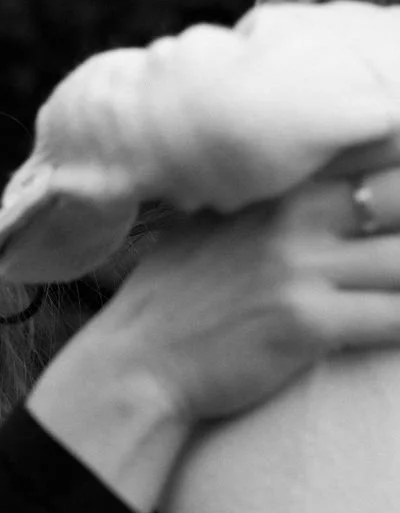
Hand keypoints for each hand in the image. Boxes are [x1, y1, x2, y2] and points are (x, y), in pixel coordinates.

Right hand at [102, 167, 399, 425]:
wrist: (139, 362)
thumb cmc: (179, 297)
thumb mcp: (217, 223)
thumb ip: (269, 200)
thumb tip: (315, 187)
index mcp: (279, 187)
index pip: (373, 150)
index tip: (396, 205)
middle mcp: (293, 217)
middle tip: (397, 259)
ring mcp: (298, 268)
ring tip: (397, 290)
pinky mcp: (306, 322)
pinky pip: (394, 318)